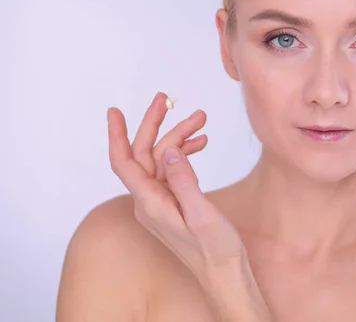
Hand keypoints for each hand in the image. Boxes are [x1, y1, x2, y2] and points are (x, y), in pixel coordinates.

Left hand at [106, 91, 247, 284]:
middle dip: (156, 125)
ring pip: (162, 160)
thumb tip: (170, 150)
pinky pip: (173, 171)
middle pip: (145, 155)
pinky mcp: (173, 203)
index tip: (115, 111)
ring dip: (179, 138)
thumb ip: (184, 181)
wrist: (224, 272)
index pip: (124, 162)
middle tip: (169, 100)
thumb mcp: (202, 214)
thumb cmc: (215, 250)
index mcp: (151, 203)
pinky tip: (201, 144)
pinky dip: (185, 154)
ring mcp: (161, 202)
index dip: (117, 135)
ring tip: (201, 120)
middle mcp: (150, 202)